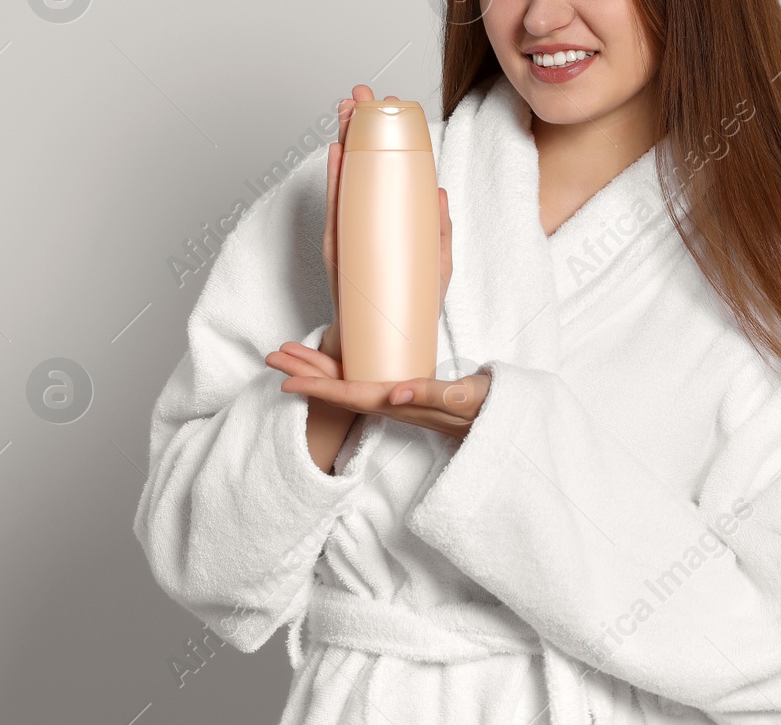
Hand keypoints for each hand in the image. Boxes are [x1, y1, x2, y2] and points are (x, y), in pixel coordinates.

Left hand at [264, 340, 490, 440]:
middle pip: (340, 391)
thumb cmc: (491, 408)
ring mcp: (399, 402)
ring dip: (317, 372)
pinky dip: (341, 374)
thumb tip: (395, 393)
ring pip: (348, 387)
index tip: (284, 383)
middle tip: (271, 359)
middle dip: (305, 375)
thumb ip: (434, 395)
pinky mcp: (407, 397)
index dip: (317, 389)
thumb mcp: (467, 398)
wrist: (509, 424)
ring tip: (289, 356)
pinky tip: (332, 366)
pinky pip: (364, 386)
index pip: (351, 395)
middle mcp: (394, 405)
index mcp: (403, 404)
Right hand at [322, 85, 453, 354]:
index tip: (388, 103)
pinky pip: (337, 210)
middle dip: (360, 127)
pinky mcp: (340, 251)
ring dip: (344, 143)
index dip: (388, 136)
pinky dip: (336, 182)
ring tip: (345, 112)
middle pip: (363, 166)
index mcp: (394, 222)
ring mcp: (352, 234)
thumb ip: (439, 230)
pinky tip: (336, 154)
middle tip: (359, 94)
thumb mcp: (436, 267)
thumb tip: (442, 193)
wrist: (382, 351)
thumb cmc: (408, 310)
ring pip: (346, 180)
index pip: (390, 170)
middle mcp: (369, 223)